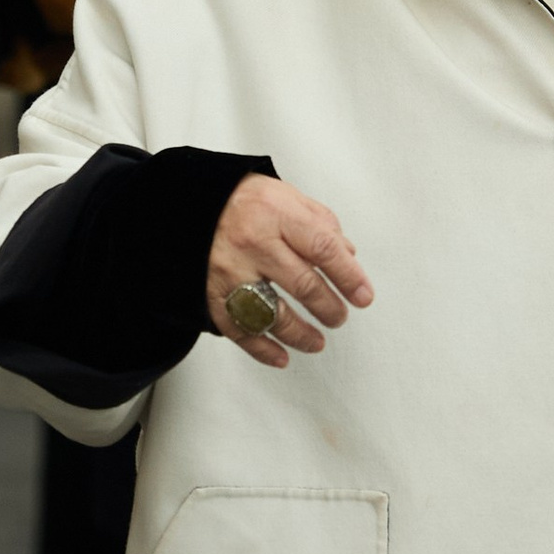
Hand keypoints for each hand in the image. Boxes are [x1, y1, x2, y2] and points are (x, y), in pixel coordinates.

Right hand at [205, 174, 373, 369]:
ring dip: (301, 335)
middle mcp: (254, 243)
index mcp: (277, 214)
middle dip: (329, 308)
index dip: (349, 276)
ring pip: (273, 313)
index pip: (324, 249)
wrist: (190, 205)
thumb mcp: (287, 197)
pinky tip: (282, 356)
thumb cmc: (245, 203)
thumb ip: (321, 225)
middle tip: (340, 317)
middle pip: (302, 284)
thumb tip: (348, 257)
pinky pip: (240, 329)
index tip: (364, 296)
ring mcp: (231, 271)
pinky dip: (262, 349)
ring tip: (317, 341)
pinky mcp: (213, 293)